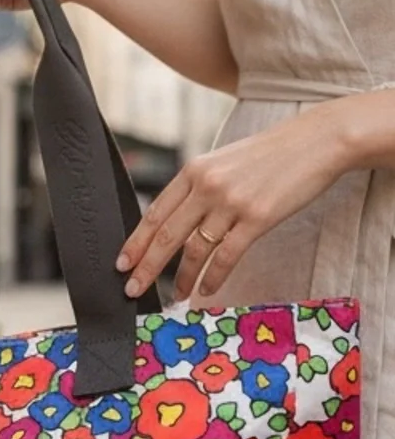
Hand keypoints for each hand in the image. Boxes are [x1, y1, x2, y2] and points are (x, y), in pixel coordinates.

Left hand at [116, 105, 350, 300]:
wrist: (316, 142)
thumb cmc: (270, 155)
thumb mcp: (223, 163)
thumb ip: (199, 188)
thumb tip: (178, 223)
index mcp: (194, 170)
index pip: (156, 212)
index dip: (136, 241)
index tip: (122, 263)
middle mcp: (207, 186)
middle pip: (167, 234)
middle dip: (147, 266)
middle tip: (132, 289)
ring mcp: (231, 202)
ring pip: (195, 249)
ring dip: (182, 278)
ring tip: (176, 296)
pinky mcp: (257, 218)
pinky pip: (227, 256)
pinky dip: (212, 277)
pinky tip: (205, 290)